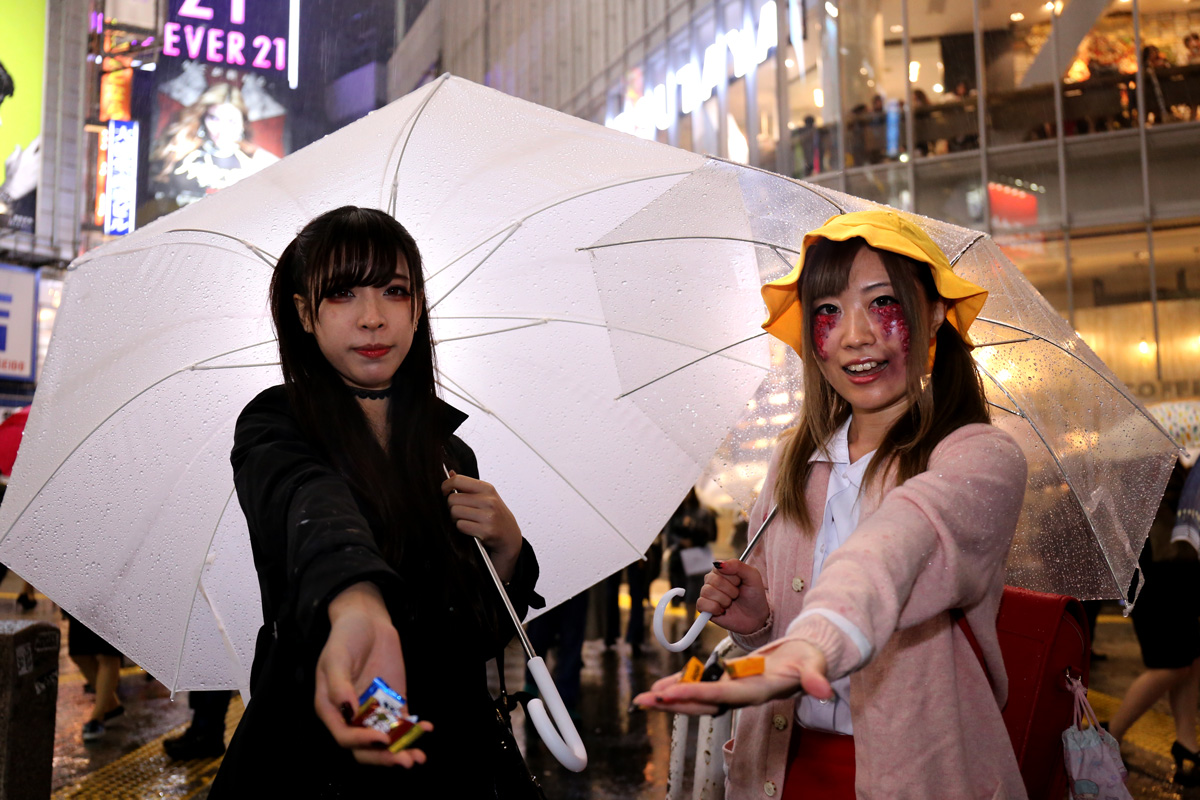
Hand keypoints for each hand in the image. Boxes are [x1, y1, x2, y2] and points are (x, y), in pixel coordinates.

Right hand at [315, 583, 433, 766]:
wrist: (367, 620)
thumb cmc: (346, 637)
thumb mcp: (336, 656)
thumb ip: (339, 684)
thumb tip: (347, 709)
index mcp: (333, 709)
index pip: (345, 736)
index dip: (362, 741)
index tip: (382, 738)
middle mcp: (353, 715)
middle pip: (365, 746)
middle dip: (384, 757)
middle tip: (404, 760)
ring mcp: (374, 710)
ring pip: (386, 739)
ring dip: (401, 750)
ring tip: (418, 757)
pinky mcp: (393, 702)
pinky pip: (403, 722)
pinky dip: (414, 729)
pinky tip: (427, 728)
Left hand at [442, 471, 522, 579]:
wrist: (511, 537)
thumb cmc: (496, 516)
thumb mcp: (486, 497)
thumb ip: (468, 486)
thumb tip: (450, 473)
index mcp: (487, 488)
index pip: (458, 480)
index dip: (446, 486)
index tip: (445, 492)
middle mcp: (489, 500)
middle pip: (452, 499)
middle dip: (451, 507)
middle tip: (460, 512)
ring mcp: (488, 516)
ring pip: (454, 512)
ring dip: (456, 519)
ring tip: (466, 520)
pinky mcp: (486, 531)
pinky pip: (461, 526)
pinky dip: (462, 528)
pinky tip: (471, 529)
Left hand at [632, 639, 831, 715]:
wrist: (807, 660)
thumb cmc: (809, 661)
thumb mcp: (815, 666)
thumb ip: (815, 678)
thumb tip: (823, 690)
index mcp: (759, 691)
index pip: (723, 695)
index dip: (697, 695)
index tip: (673, 695)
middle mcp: (742, 695)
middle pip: (703, 702)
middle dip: (674, 702)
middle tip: (645, 701)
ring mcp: (734, 689)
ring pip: (697, 697)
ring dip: (672, 698)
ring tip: (644, 698)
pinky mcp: (729, 681)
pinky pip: (700, 686)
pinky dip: (681, 685)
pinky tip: (661, 687)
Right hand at [697, 560, 769, 633]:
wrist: (755, 616)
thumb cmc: (753, 595)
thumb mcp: (752, 576)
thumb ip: (738, 565)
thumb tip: (720, 564)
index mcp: (722, 570)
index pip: (720, 568)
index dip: (733, 578)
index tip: (740, 583)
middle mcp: (712, 580)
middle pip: (714, 581)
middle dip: (731, 591)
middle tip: (736, 595)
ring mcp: (706, 593)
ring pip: (708, 592)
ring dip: (724, 601)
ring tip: (730, 603)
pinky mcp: (703, 607)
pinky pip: (701, 604)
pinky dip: (714, 609)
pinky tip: (722, 610)